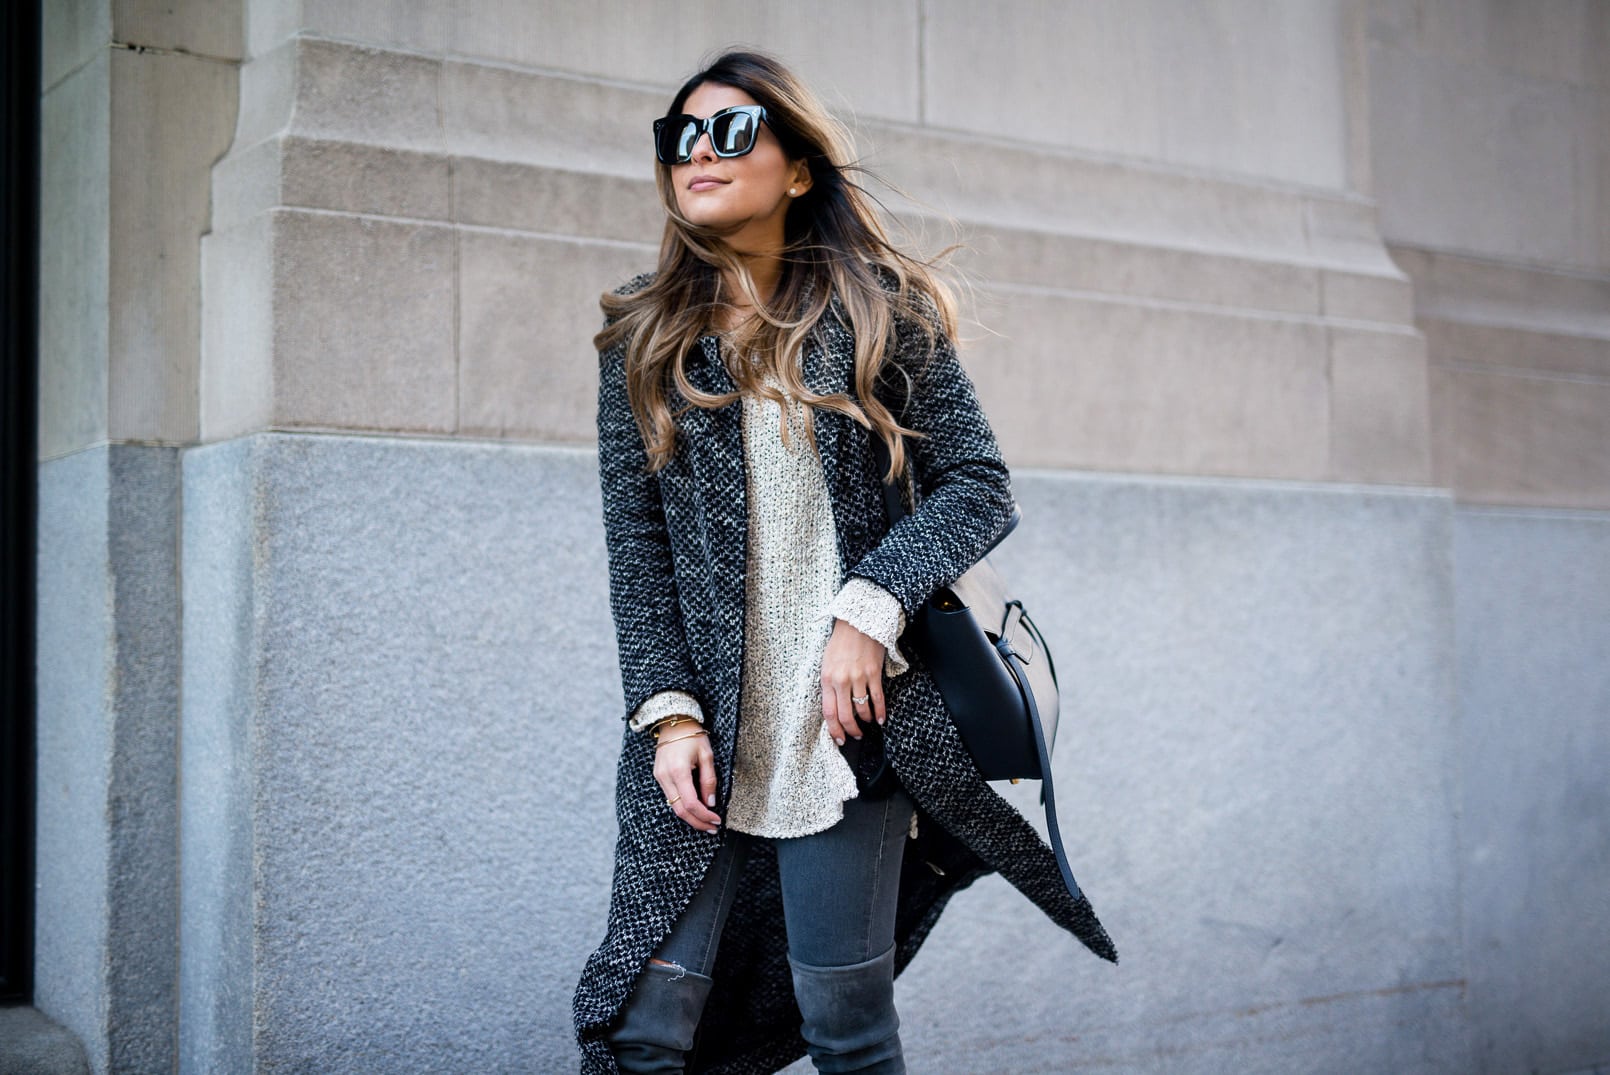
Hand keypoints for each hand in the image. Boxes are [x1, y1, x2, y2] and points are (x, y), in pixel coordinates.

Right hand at [653, 725, 720, 832]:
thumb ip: (709, 780)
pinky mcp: (659, 777)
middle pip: (680, 810)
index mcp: (679, 771)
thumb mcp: (707, 755)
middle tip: (712, 828)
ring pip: (673, 806)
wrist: (673, 722)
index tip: (716, 821)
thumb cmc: (692, 735)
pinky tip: (695, 809)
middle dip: (697, 822)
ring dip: (690, 817)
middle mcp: (665, 777)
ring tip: (706, 822)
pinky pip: (670, 797)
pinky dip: (683, 806)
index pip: (691, 803)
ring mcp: (659, 777)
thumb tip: (710, 803)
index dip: (704, 816)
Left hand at [820, 619, 886, 745]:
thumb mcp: (827, 662)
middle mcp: (841, 680)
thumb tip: (834, 706)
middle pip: (845, 715)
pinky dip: (880, 712)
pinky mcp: (873, 673)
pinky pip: (878, 699)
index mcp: (827, 678)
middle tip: (855, 736)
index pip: (828, 712)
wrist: (857, 622)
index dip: (834, 730)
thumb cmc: (841, 642)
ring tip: (868, 722)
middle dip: (851, 730)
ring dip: (866, 720)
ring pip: (863, 709)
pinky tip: (881, 719)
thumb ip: (829, 684)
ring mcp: (858, 677)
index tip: (839, 739)